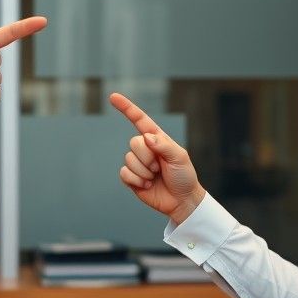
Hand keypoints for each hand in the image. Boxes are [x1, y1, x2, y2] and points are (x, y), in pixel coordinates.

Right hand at [109, 92, 205, 225]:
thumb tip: (145, 137)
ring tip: (155, 177)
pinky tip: (146, 185)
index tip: (112, 96)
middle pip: (134, 142)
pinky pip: (124, 173)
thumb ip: (164, 145)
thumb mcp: (180, 157)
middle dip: (147, 157)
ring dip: (144, 171)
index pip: (139, 119)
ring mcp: (137, 163)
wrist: (182, 200)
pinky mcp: (131, 178)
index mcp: (157, 138)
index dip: (126, 108)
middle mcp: (145, 149)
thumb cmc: (184, 176)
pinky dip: (136, 180)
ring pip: (129, 159)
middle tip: (160, 167)